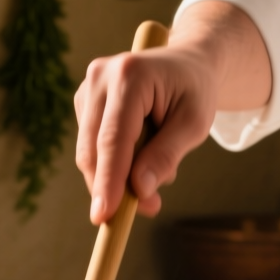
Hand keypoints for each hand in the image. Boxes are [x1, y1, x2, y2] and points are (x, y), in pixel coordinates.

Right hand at [74, 1, 270, 223]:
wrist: (187, 64)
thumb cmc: (195, 91)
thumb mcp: (194, 124)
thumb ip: (167, 155)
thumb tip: (140, 190)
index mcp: (129, 75)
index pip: (113, 139)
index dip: (108, 181)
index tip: (104, 216)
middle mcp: (100, 77)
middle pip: (93, 149)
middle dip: (112, 188)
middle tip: (147, 210)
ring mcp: (87, 89)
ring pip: (89, 152)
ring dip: (118, 176)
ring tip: (158, 171)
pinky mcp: (84, 103)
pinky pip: (92, 147)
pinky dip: (115, 163)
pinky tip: (143, 154)